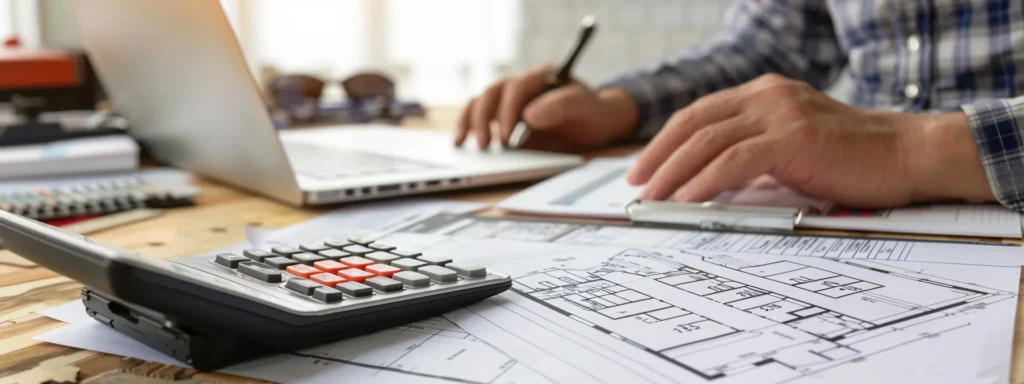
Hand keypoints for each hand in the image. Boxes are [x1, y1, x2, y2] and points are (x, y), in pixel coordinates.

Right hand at [454, 64, 638, 151]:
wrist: (594, 125)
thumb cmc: (590, 114)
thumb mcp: (584, 108)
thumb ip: (561, 106)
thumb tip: (529, 115)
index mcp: (541, 75)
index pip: (516, 88)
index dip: (509, 111)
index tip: (509, 138)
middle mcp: (520, 85)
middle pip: (491, 94)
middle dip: (484, 119)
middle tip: (485, 146)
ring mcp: (509, 100)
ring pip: (479, 103)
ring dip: (469, 122)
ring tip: (466, 144)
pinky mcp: (502, 117)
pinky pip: (478, 116)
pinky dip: (467, 127)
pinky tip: (461, 142)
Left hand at [627, 73, 994, 207]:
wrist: (908, 155)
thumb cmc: (853, 159)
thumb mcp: (791, 150)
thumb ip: (752, 158)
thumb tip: (709, 182)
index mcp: (764, 94)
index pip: (699, 114)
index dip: (666, 141)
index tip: (644, 168)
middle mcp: (767, 95)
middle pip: (694, 122)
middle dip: (658, 155)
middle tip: (636, 184)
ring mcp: (780, 112)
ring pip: (707, 140)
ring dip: (673, 172)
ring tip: (653, 198)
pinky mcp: (793, 136)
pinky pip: (734, 160)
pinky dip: (704, 181)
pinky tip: (687, 200)